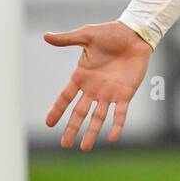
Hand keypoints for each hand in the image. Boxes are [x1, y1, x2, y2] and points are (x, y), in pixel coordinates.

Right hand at [44, 21, 153, 150]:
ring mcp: (109, 93)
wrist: (134, 34)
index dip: (57, 110)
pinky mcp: (125, 94)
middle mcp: (93, 88)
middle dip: (72, 128)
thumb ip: (67, 39)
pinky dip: (117, 125)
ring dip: (92, 132)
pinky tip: (113, 137)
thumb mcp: (86, 36)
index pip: (66, 97)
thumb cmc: (110, 33)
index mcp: (82, 76)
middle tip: (64, 144)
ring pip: (98, 117)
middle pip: (80, 112)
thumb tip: (45, 36)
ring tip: (84, 147)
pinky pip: (120, 113)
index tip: (48, 123)